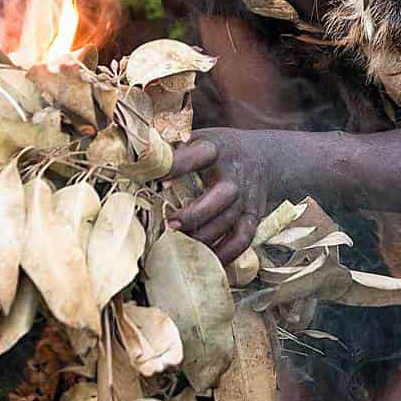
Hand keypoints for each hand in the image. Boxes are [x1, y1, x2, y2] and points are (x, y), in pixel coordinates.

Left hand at [166, 127, 274, 264]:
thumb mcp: (199, 138)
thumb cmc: (219, 150)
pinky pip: (241, 240)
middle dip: (194, 214)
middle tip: (170, 224)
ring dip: (202, 237)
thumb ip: (172, 147)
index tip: (153, 177)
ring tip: (179, 245)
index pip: (198, 155)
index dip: (176, 166)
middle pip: (221, 196)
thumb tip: (136, 158)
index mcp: (216, 148)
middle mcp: (234, 173)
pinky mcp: (253, 216)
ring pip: (227, 222)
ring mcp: (246, 197)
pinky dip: (224, 254)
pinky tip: (205, 261)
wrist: (265, 157)